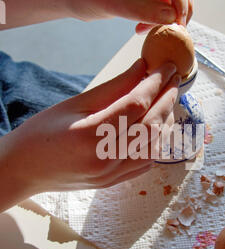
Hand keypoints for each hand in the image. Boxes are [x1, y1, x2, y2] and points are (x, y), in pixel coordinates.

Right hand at [0, 60, 180, 210]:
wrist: (24, 169)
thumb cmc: (41, 133)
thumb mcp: (74, 104)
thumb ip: (113, 88)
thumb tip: (142, 68)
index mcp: (91, 136)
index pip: (137, 104)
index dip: (156, 82)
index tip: (166, 65)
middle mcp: (105, 159)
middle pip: (151, 125)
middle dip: (168, 98)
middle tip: (175, 77)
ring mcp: (110, 175)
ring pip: (153, 146)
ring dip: (165, 120)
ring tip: (168, 97)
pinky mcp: (113, 183)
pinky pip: (145, 163)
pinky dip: (156, 141)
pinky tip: (157, 124)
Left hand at [65, 0, 193, 32]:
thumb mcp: (112, 4)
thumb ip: (143, 10)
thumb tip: (172, 17)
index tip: (179, 21)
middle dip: (182, 3)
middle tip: (179, 28)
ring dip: (171, 11)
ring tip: (157, 30)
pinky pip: (162, 0)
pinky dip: (158, 16)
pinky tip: (142, 28)